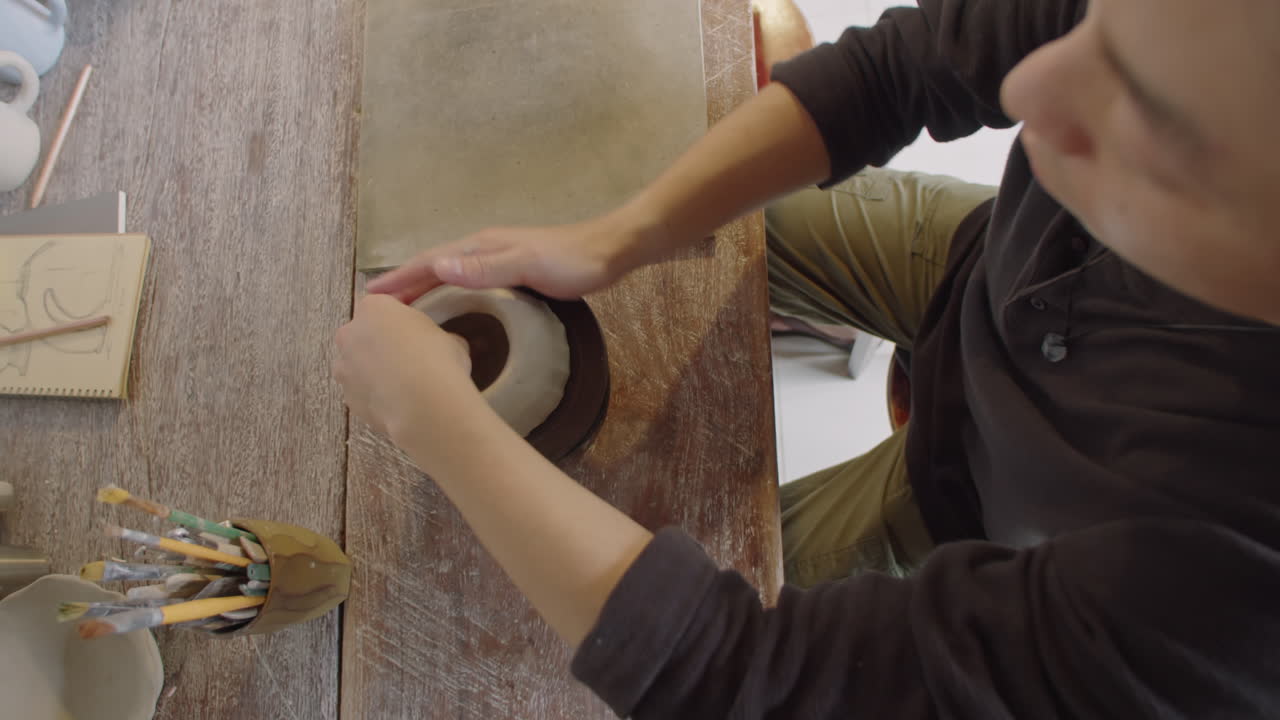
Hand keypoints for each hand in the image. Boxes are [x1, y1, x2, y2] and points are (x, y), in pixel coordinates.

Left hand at [333, 294, 478, 441]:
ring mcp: (343, 368)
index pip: (382, 306)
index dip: (399, 320)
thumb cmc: (438, 359)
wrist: (423, 405)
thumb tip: (444, 347)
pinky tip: (396, 404)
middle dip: (379, 344)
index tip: (416, 332)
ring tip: (402, 386)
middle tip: (407, 358)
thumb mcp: (451, 339)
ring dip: (372, 371)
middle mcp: (350, 333)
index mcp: (374, 308)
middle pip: (362, 334)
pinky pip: (360, 392)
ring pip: (355, 365)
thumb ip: (437, 337)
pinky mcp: (347, 398)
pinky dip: (373, 396)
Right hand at [366, 208, 661, 303]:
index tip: (371, 296)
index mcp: (480, 246)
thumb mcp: (526, 265)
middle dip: (403, 285)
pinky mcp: (513, 271)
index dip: (399, 280)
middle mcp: (484, 250)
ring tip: (403, 311)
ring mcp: (498, 259)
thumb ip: (485, 268)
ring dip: (423, 289)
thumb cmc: (573, 260)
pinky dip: (449, 293)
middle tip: (375, 308)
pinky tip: (452, 310)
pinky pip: (468, 283)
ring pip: (449, 274)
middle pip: (433, 267)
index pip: (429, 263)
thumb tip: (437, 268)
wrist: (610, 251)